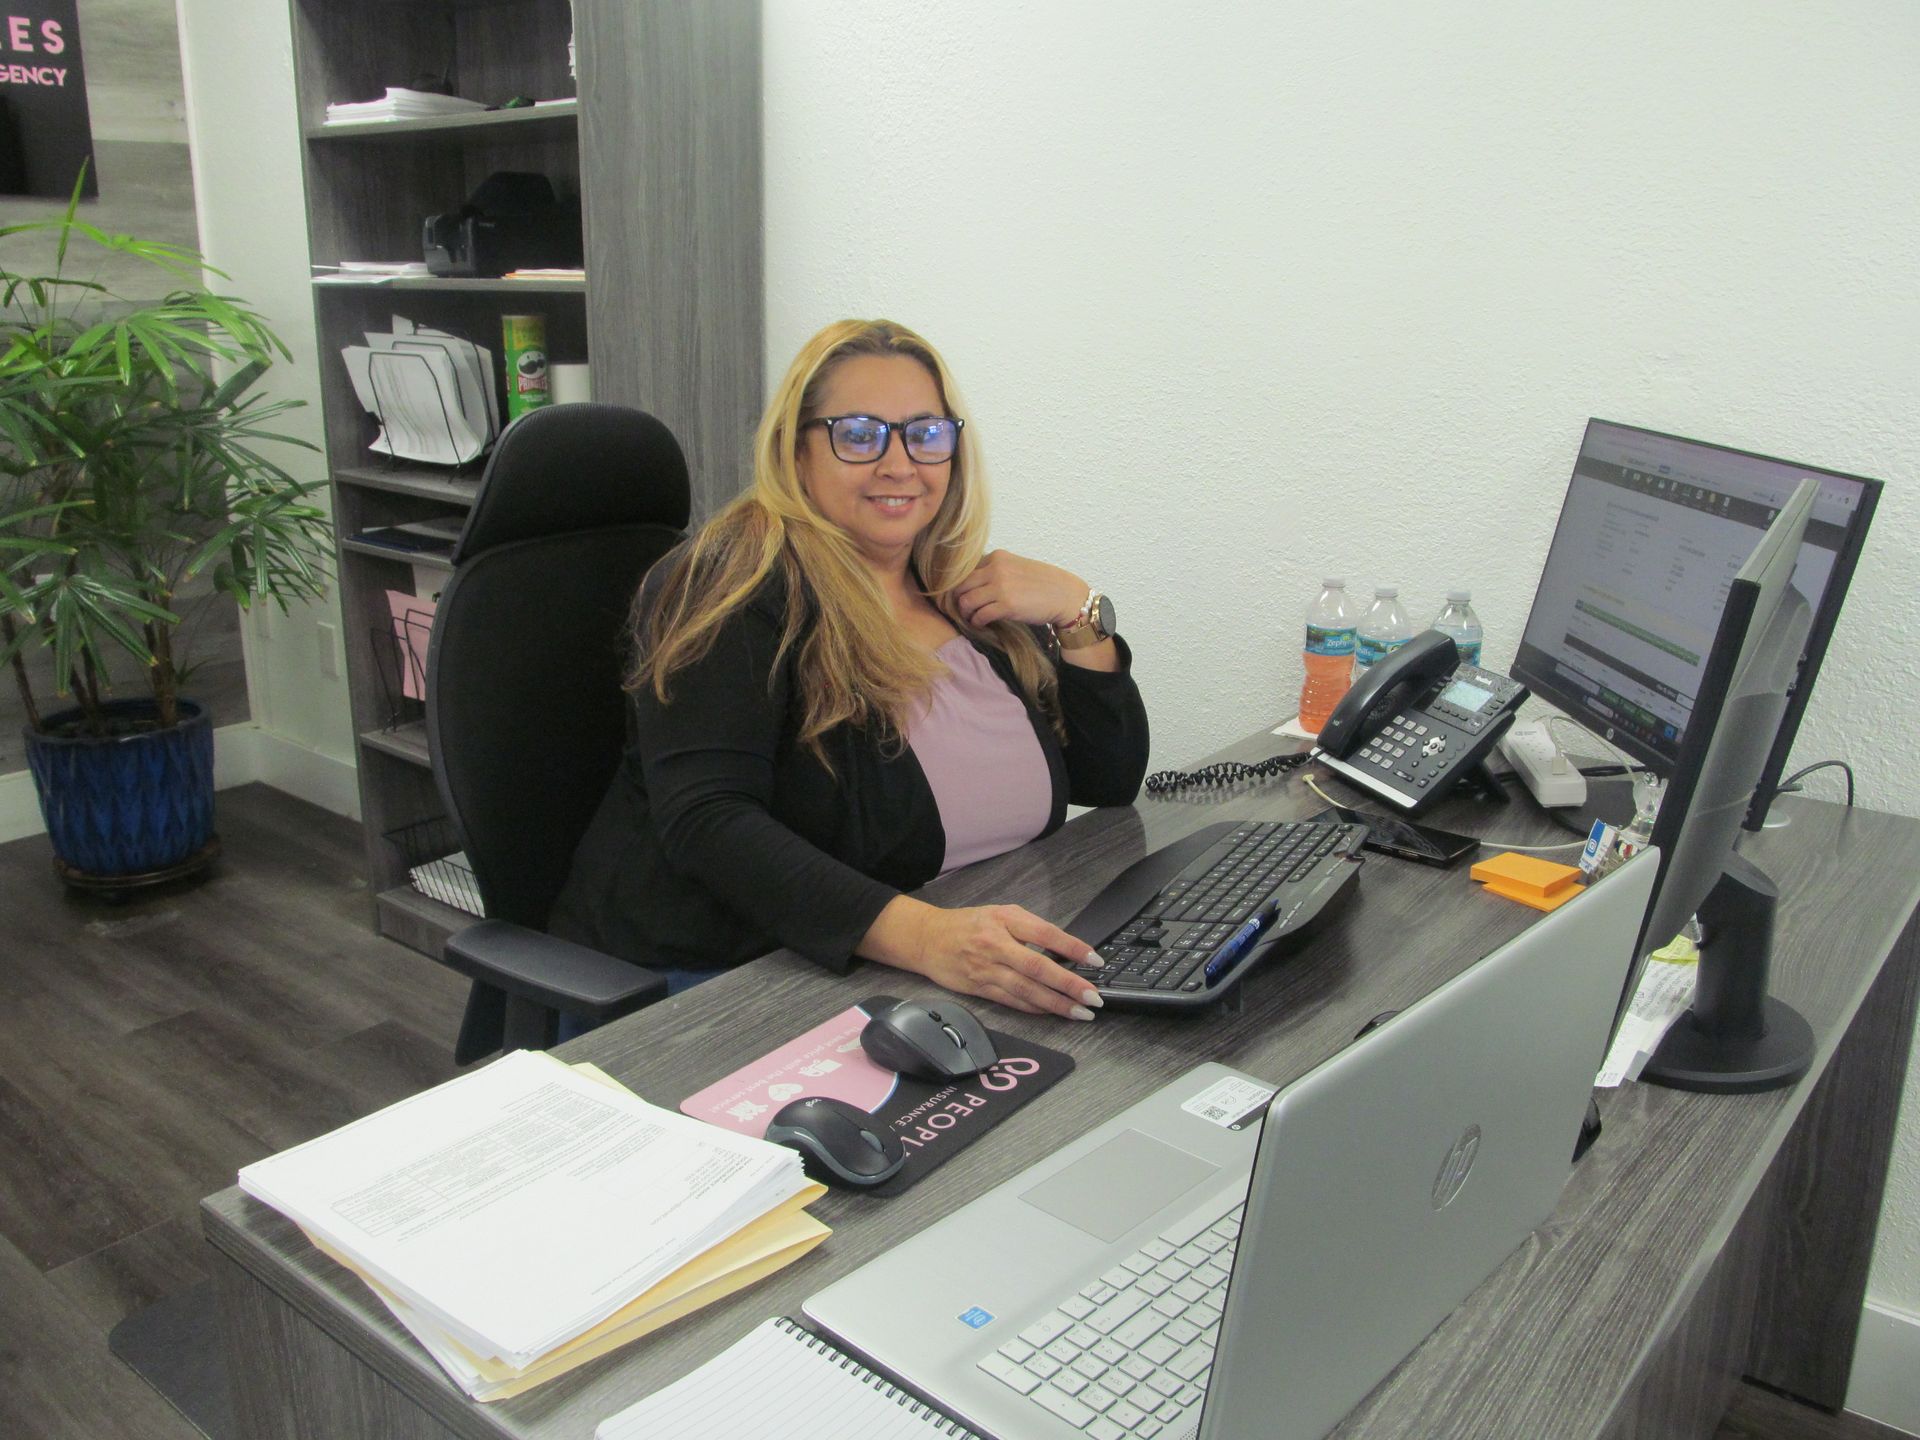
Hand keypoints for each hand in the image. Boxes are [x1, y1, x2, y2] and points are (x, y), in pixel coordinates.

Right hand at [861, 896, 1105, 1019]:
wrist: (927, 939)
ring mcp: (986, 969)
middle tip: (1093, 997)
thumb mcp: (1000, 913)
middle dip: (1068, 985)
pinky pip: (1012, 1001)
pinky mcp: (979, 988)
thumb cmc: (969, 925)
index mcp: (1004, 920)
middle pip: (1037, 968)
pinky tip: (1052, 1012)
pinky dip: (1034, 1008)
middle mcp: (995, 945)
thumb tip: (1065, 951)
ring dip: (1056, 1004)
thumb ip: (1030, 929)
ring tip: (1080, 1012)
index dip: (1072, 947)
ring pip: (1026, 991)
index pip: (1045, 934)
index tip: (1095, 960)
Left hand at [951, 550, 1088, 630]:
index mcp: (998, 557)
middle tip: (963, 610)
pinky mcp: (1006, 606)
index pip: (966, 571)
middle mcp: (996, 569)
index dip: (961, 586)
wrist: (1065, 595)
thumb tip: (975, 584)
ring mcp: (1001, 587)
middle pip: (961, 586)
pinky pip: (980, 615)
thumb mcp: (1017, 567)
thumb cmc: (1044, 584)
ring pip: (966, 601)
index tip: (963, 596)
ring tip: (972, 618)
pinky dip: (976, 622)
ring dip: (966, 613)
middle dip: (958, 600)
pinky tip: (981, 624)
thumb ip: (997, 570)